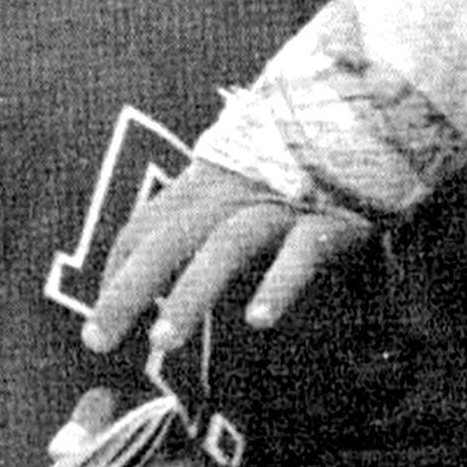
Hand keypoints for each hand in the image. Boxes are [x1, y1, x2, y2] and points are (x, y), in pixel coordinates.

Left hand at [82, 160, 375, 354]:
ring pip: (224, 247)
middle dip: (127, 291)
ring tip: (163, 342)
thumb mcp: (235, 192)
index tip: (96, 323)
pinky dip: (278, 283)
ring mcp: (279, 205)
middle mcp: (231, 192)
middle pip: (166, 241)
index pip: (143, 229)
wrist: (370, 124)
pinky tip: (257, 320)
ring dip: (190, 294)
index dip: (114, 272)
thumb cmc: (294, 175)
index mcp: (203, 186)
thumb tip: (153, 280)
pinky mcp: (330, 219)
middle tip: (96, 342)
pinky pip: (300, 253)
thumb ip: (198, 226)